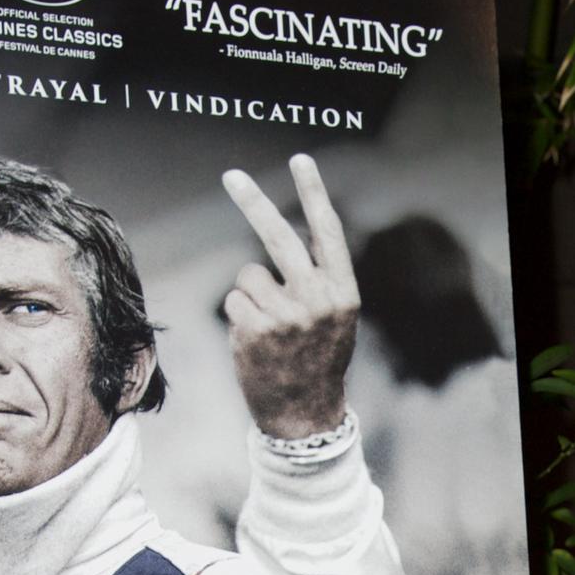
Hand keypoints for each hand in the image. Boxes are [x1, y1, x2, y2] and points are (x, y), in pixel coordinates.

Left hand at [222, 153, 359, 438]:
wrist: (305, 415)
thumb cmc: (317, 360)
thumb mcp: (334, 318)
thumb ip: (318, 280)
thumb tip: (288, 238)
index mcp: (342, 291)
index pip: (326, 231)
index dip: (313, 192)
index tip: (300, 160)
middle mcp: (316, 299)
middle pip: (277, 237)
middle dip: (253, 202)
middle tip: (231, 176)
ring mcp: (285, 314)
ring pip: (248, 275)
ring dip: (250, 296)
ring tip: (268, 327)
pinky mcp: (255, 329)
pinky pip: (234, 301)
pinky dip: (239, 316)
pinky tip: (256, 341)